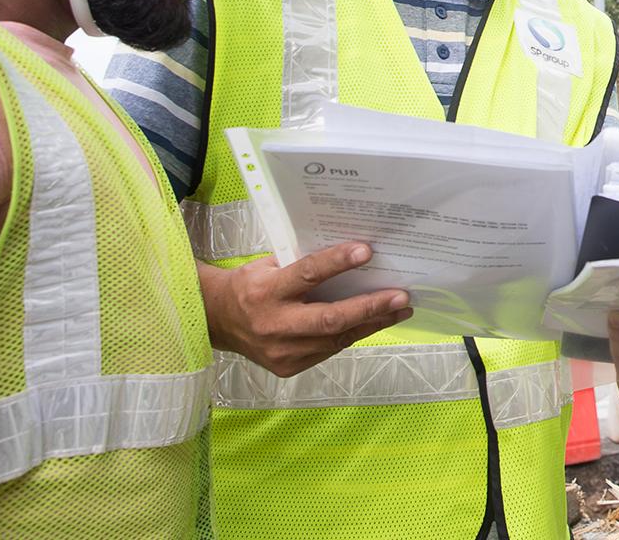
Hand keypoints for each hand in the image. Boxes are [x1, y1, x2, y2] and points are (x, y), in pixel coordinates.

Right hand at [199, 243, 412, 376]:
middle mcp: (273, 325)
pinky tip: (372, 323)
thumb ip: (301, 264)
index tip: (366, 251)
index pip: (306, 275)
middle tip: (401, 296)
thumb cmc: (249, 285)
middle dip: (369, 308)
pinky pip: (328, 350)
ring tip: (399, 310)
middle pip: (329, 319)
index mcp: (264, 292)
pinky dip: (352, 334)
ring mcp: (281, 352)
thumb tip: (349, 256)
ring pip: (335, 339)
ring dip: (371, 323)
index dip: (337, 263)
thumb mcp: (268, 266)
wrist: (217, 322)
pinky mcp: (288, 368)